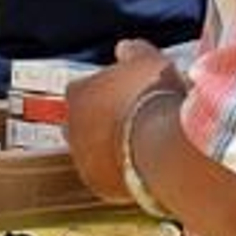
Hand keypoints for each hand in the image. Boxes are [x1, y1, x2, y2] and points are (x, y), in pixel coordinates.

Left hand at [65, 39, 182, 202]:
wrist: (164, 149)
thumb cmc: (155, 98)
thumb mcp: (150, 62)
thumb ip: (134, 52)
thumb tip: (125, 48)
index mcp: (78, 93)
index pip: (82, 89)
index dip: (104, 91)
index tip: (124, 95)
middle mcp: (71, 126)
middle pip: (82, 122)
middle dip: (102, 122)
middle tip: (132, 120)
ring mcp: (82, 159)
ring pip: (92, 151)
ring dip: (110, 148)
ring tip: (141, 146)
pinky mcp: (97, 186)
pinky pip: (107, 177)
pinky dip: (120, 172)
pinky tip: (142, 167)